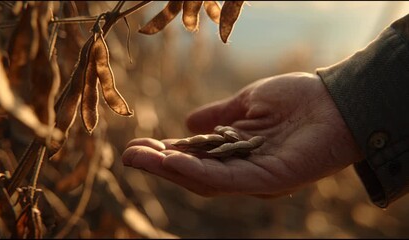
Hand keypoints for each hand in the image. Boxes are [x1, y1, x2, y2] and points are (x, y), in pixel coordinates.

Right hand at [122, 72, 363, 197]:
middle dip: (161, 165)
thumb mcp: (248, 103)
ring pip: (205, 181)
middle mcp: (241, 168)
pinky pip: (228, 180)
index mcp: (235, 150)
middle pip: (195, 174)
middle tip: (129, 155)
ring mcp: (255, 177)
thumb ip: (218, 115)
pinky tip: (172, 162)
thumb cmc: (297, 99)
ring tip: (140, 159)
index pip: (195, 157)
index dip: (166, 153)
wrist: (336, 99)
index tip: (139, 145)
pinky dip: (198, 173)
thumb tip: (187, 120)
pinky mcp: (269, 180)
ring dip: (171, 170)